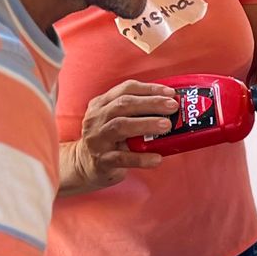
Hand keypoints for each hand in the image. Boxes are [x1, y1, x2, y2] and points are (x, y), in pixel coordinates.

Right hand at [59, 80, 178, 192]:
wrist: (84, 166)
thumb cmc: (109, 140)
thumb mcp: (115, 120)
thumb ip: (135, 112)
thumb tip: (169, 108)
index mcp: (101, 104)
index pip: (126, 89)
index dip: (149, 89)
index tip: (170, 92)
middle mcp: (96, 118)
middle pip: (124, 104)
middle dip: (151, 103)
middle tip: (172, 106)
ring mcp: (97, 139)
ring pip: (120, 127)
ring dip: (146, 124)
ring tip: (166, 125)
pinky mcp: (102, 160)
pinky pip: (122, 158)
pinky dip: (141, 158)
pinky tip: (157, 158)